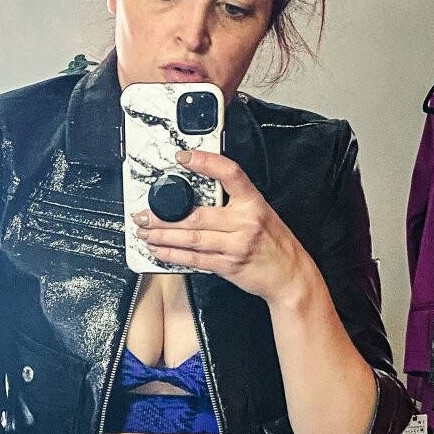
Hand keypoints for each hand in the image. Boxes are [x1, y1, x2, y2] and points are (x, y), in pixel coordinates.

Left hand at [131, 148, 315, 304]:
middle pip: (196, 215)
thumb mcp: (261, 213)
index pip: (229, 173)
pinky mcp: (229, 266)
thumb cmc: (274, 244)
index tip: (182, 157)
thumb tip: (198, 198)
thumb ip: (234, 203)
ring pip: (191, 239)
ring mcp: (236, 245)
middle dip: (163, 216)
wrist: (290, 275)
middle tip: (143, 214)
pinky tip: (159, 250)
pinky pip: (195, 259)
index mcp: (253, 201)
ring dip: (162, 236)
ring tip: (145, 233)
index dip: (205, 162)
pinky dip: (173, 255)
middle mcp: (245, 221)